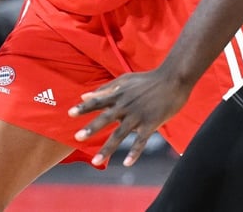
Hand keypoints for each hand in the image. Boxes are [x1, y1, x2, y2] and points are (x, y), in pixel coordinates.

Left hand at [67, 69, 191, 166]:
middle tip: (77, 137)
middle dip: (91, 128)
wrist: (173, 79)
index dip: (84, 107)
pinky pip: (141, 141)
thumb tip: (83, 95)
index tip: (70, 113)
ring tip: (95, 161)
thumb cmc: (148, 79)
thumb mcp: (125, 80)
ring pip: (120, 134)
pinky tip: (126, 163)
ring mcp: (138, 115)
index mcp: (119, 94)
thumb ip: (104, 89)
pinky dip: (134, 152)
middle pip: (106, 118)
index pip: (98, 100)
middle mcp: (126, 105)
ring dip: (107, 148)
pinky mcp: (151, 123)